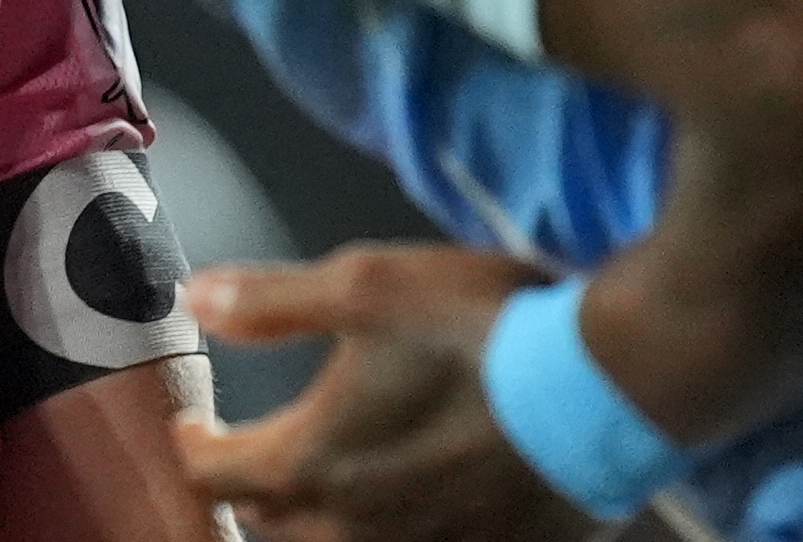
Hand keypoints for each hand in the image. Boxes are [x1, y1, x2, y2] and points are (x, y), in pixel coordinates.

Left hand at [173, 244, 603, 541]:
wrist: (612, 384)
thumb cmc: (484, 328)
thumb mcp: (368, 285)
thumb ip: (273, 302)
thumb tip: (197, 298)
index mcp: (312, 462)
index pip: (210, 476)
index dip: (190, 444)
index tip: (192, 423)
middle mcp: (355, 529)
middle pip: (269, 525)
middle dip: (250, 492)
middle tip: (251, 456)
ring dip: (314, 520)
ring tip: (319, 484)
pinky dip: (388, 532)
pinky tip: (407, 500)